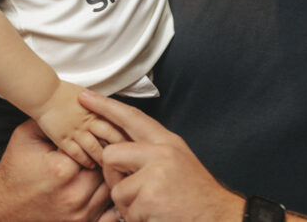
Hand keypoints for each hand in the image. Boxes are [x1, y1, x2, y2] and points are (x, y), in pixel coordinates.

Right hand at [0, 120, 114, 221]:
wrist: (2, 206)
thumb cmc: (15, 168)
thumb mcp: (27, 135)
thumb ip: (52, 119)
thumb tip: (74, 103)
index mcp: (63, 169)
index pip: (98, 146)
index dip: (101, 137)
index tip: (102, 130)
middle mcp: (74, 194)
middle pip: (108, 168)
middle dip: (109, 155)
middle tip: (112, 144)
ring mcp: (79, 213)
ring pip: (112, 188)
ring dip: (112, 175)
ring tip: (111, 161)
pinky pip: (108, 210)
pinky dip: (110, 197)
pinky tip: (106, 184)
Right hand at [38, 81, 126, 168]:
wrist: (44, 93)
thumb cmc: (64, 93)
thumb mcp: (87, 96)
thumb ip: (100, 107)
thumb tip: (112, 114)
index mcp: (96, 109)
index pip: (117, 123)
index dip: (126, 134)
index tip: (134, 142)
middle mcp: (88, 120)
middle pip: (109, 136)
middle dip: (120, 147)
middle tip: (128, 157)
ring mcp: (76, 130)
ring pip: (95, 148)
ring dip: (103, 158)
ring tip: (109, 165)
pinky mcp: (64, 138)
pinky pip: (77, 153)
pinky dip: (85, 161)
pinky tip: (90, 165)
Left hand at [79, 89, 244, 221]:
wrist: (220, 217)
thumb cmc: (195, 198)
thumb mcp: (177, 164)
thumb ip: (150, 154)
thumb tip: (116, 152)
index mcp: (167, 142)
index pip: (131, 117)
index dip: (106, 106)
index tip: (85, 96)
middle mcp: (162, 152)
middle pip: (111, 154)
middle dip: (114, 177)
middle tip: (135, 193)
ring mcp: (156, 174)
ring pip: (116, 189)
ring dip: (129, 206)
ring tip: (154, 208)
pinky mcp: (150, 197)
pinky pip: (125, 211)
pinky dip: (137, 220)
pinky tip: (157, 217)